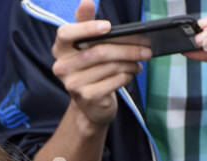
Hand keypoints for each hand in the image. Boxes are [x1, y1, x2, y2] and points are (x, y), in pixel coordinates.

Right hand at [52, 0, 150, 129]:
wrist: (90, 103)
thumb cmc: (90, 67)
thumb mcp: (86, 44)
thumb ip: (85, 22)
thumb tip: (86, 1)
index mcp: (60, 49)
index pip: (65, 34)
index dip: (86, 28)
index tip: (108, 26)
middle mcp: (61, 67)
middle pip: (99, 51)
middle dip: (127, 48)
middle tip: (146, 47)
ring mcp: (73, 84)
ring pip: (110, 66)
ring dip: (131, 62)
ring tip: (141, 60)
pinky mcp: (87, 97)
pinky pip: (114, 80)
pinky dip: (127, 75)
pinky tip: (131, 72)